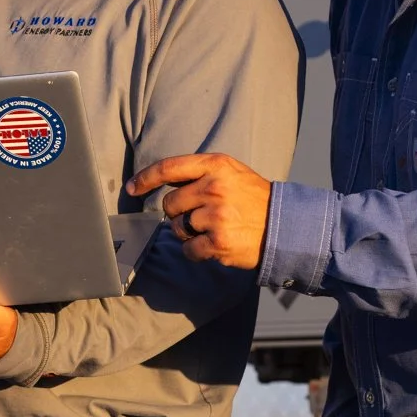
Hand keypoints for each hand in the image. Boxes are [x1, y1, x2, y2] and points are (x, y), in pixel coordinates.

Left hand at [125, 153, 274, 269]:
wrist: (284, 225)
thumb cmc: (253, 198)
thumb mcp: (231, 172)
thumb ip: (200, 173)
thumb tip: (162, 182)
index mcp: (216, 165)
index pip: (169, 167)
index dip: (145, 178)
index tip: (132, 187)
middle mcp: (214, 187)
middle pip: (169, 204)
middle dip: (178, 213)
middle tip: (201, 215)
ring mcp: (216, 215)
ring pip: (177, 228)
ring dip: (188, 233)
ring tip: (212, 229)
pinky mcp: (218, 241)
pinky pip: (188, 249)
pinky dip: (196, 251)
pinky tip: (214, 245)